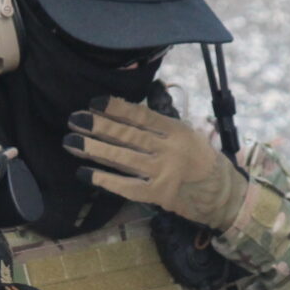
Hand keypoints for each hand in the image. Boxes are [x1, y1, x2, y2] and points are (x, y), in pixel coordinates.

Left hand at [63, 96, 247, 229]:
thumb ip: (161, 118)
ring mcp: (162, 173)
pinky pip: (126, 186)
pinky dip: (104, 180)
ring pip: (123, 158)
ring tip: (70, 141)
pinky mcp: (157, 194)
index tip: (94, 102)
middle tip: (74, 119)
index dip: (116, 108)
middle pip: (128, 135)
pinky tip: (84, 173)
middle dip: (98, 126)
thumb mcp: (186, 132)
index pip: (142, 116)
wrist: (219, 193)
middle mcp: (169, 150)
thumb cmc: (199, 158)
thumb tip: (142, 94)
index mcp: (176, 130)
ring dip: (94, 149)